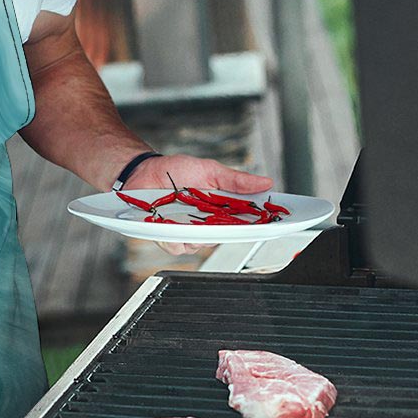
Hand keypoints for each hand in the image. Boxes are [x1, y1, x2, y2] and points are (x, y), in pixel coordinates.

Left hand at [124, 154, 273, 256]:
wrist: (144, 172)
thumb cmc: (176, 171)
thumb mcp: (210, 170)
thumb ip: (236, 180)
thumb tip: (265, 182)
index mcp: (221, 209)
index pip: (246, 222)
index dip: (260, 225)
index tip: (273, 223)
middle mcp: (207, 224)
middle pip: (225, 237)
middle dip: (226, 230)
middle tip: (221, 216)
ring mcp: (187, 232)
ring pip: (201, 245)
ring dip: (196, 232)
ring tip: (187, 213)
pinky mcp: (168, 237)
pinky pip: (177, 246)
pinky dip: (174, 236)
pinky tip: (169, 222)